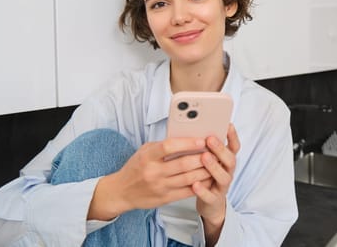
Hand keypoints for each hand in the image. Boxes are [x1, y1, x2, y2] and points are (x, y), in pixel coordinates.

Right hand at [88, 137, 210, 220]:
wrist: (121, 191)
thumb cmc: (136, 167)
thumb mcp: (144, 151)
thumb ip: (162, 145)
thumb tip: (186, 137)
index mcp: (147, 156)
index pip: (169, 147)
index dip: (187, 143)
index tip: (202, 140)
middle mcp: (153, 172)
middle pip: (183, 164)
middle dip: (202, 157)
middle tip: (215, 151)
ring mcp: (160, 187)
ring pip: (189, 178)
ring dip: (205, 170)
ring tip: (215, 163)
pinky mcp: (165, 199)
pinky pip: (188, 191)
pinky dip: (201, 184)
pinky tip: (208, 177)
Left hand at [193, 124, 239, 244]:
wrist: (210, 204)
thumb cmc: (206, 176)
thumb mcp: (209, 160)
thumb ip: (205, 148)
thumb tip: (194, 129)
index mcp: (226, 160)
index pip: (234, 147)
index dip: (233, 136)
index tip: (228, 124)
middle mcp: (227, 172)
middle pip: (230, 159)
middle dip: (220, 149)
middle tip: (210, 139)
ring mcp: (222, 186)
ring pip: (223, 177)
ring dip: (214, 166)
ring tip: (204, 157)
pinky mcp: (214, 200)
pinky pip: (210, 195)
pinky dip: (203, 190)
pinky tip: (195, 184)